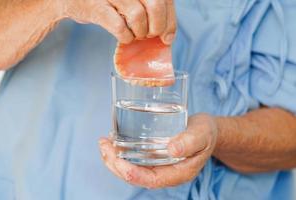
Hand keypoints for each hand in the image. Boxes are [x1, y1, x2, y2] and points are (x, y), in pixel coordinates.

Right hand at [59, 0, 175, 43]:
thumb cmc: (107, 1)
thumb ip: (150, 8)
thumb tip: (169, 35)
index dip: (170, 20)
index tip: (168, 36)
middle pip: (155, 5)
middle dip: (157, 27)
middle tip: (150, 35)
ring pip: (138, 16)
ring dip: (140, 32)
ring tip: (135, 34)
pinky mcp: (95, 6)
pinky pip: (119, 26)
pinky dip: (126, 37)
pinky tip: (125, 37)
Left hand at [98, 114, 217, 188]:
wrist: (207, 130)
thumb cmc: (206, 132)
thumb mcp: (201, 133)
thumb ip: (189, 142)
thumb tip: (172, 150)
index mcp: (180, 173)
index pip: (152, 180)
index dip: (132, 174)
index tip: (117, 160)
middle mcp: (167, 173)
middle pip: (137, 177)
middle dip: (116, 165)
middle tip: (104, 147)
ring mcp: (160, 166)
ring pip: (133, 169)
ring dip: (115, 160)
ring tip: (103, 144)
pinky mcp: (155, 156)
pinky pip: (136, 159)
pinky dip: (122, 153)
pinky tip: (114, 142)